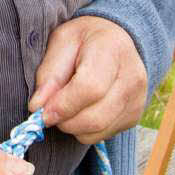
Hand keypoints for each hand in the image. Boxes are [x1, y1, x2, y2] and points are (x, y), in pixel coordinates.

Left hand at [29, 16, 146, 143]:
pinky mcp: (136, 116)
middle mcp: (132, 76)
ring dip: (72, 127)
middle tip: (49, 110)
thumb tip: (37, 107)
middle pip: (95, 117)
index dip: (63, 105)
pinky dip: (85, 130)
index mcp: (112, 50)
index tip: (42, 111)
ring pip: (98, 131)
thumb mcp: (61, 43)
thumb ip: (49, 74)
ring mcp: (137, 99)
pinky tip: (81, 110)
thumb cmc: (84, 39)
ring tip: (65, 106)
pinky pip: (103, 135)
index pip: (90, 88)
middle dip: (64, 120)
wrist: (115, 39)